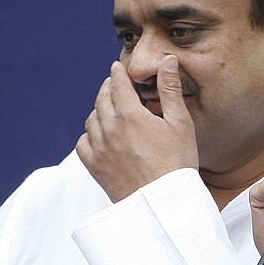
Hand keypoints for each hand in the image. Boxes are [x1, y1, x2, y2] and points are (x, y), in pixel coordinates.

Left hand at [77, 55, 197, 201]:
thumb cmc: (177, 164)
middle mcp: (109, 128)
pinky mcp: (95, 167)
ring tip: (109, 109)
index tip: (117, 67)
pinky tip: (100, 136)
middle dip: (108, 88)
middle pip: (102, 98)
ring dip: (99, 110)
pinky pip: (83, 143)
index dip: (118, 72)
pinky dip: (89, 135)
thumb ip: (170, 90)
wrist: (162, 204)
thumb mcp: (180, 124)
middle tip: (115, 84)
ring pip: (91, 119)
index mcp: (130, 115)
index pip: (118, 83)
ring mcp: (99, 149)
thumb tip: (166, 61)